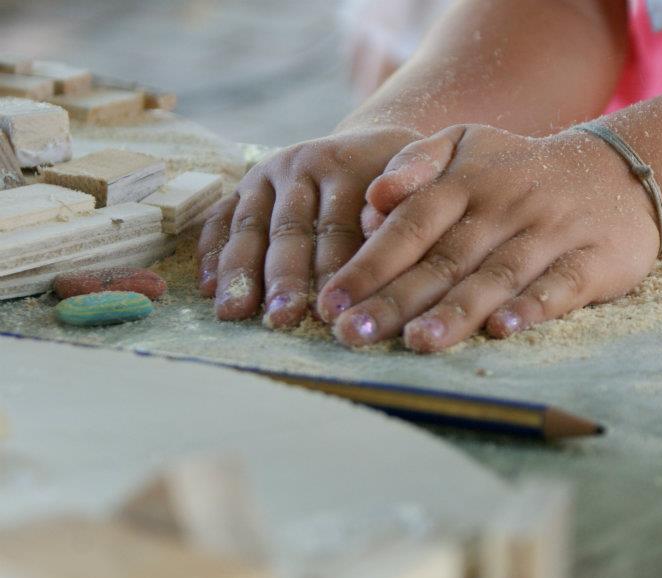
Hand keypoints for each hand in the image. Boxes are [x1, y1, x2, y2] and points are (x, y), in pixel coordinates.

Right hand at [196, 125, 421, 327]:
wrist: (371, 144)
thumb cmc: (407, 178)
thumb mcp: (424, 172)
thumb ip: (411, 188)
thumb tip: (382, 216)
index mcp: (347, 164)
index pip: (340, 226)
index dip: (337, 270)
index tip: (334, 309)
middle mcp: (304, 164)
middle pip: (291, 229)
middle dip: (285, 278)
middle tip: (282, 319)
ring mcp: (270, 173)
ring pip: (251, 225)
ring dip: (241, 271)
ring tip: (234, 314)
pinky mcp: (247, 185)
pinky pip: (223, 217)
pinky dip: (212, 251)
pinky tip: (208, 288)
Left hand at [316, 124, 661, 351]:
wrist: (618, 172)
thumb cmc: (521, 172)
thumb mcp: (468, 145)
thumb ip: (416, 162)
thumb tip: (371, 197)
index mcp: (466, 181)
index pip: (410, 224)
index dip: (369, 263)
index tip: (329, 302)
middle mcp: (504, 207)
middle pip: (444, 259)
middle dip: (395, 300)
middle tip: (352, 335)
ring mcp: (549, 234)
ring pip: (496, 276)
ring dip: (456, 311)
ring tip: (417, 343)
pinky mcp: (592, 260)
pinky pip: (559, 285)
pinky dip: (531, 307)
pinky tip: (502, 330)